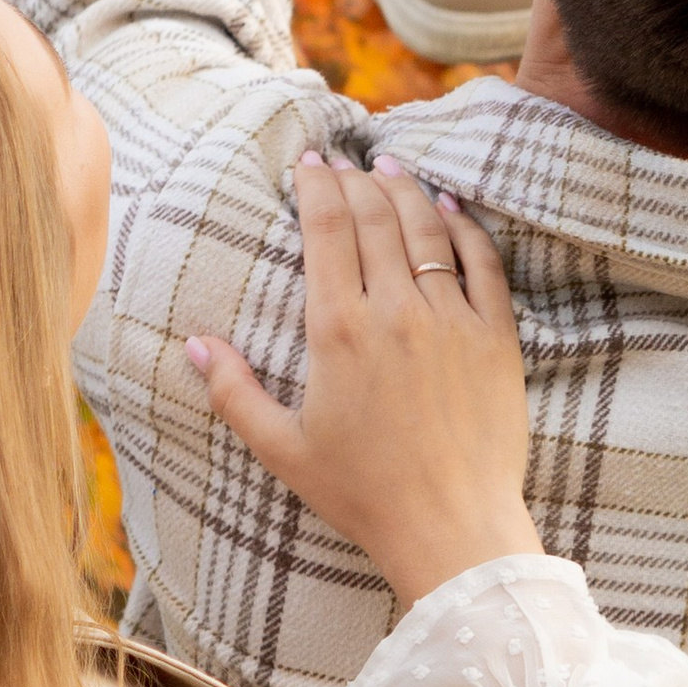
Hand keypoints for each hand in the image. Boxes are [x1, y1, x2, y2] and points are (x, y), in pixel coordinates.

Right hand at [185, 154, 540, 609]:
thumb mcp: (283, 449)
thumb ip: (234, 392)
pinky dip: (464, 225)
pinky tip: (450, 208)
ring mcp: (451, 318)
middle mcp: (396, 310)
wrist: (450, 527)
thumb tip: (193, 344)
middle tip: (343, 160)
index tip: (308, 163)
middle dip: (355, 176)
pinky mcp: (494, 335)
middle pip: (375, 214)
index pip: (327, 228)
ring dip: (405, 188)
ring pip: (427, 227)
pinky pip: (481, 261)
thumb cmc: (362, 493)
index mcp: (339, 330)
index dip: (316, 185)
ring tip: (390, 165)